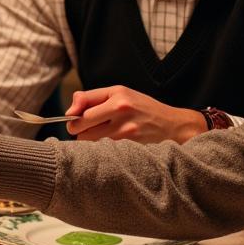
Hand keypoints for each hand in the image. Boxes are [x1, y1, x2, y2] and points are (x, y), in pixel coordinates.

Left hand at [65, 86, 206, 143]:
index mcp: (117, 97)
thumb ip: (92, 98)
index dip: (72, 117)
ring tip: (102, 135)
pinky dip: (102, 149)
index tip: (73, 120)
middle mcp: (121, 113)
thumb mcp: (120, 93)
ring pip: (90, 142)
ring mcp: (126, 132)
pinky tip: (111, 144)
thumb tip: (69, 112)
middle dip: (78, 130)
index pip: (81, 110)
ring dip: (90, 141)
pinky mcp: (130, 148)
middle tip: (85, 130)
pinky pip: (103, 151)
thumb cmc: (142, 108)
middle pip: (81, 128)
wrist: (173, 126)